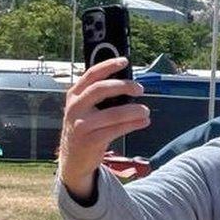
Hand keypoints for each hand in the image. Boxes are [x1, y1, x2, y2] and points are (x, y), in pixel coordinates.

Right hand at [58, 58, 149, 198]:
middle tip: (140, 89)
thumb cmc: (86, 128)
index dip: (108, 65)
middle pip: (100, 89)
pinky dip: (133, 124)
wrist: (74, 159)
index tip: (124, 61)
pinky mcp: (90, 141)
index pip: (91, 75)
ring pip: (113, 113)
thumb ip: (101, 97)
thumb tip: (129, 83)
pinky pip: (116, 129)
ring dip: (134, 110)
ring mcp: (81, 125)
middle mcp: (75, 108)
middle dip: (124, 86)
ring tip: (146, 111)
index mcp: (74, 96)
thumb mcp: (87, 110)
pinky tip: (144, 122)